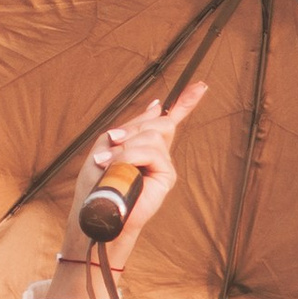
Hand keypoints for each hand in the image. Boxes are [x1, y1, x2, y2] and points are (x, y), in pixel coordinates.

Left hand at [63, 80, 206, 273]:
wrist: (96, 211)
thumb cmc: (96, 183)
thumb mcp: (106, 145)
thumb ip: (130, 126)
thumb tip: (157, 105)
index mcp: (143, 144)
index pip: (167, 119)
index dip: (186, 102)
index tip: (202, 87)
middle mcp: (157, 153)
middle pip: (158, 122)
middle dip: (131, 131)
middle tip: (106, 154)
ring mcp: (163, 164)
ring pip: (152, 135)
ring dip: (125, 147)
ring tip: (107, 165)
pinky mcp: (167, 176)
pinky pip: (153, 152)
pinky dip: (132, 156)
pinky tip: (121, 167)